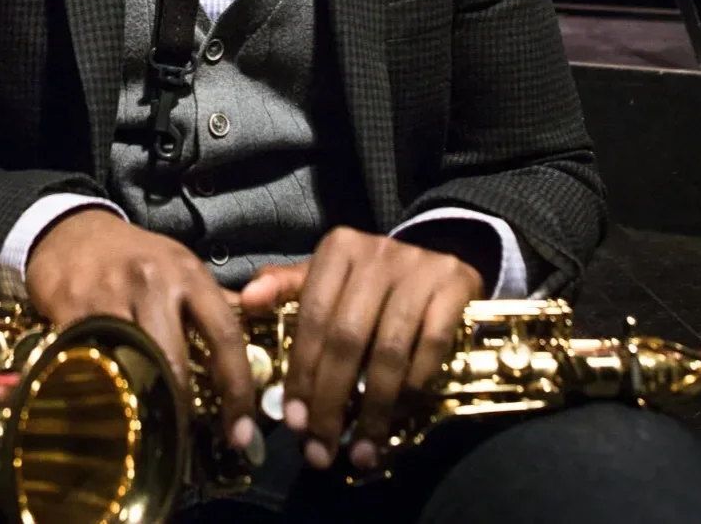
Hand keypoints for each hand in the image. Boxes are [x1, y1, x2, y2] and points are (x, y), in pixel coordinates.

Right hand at [26, 209, 259, 457]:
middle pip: (174, 360)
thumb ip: (215, 304)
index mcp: (188, 274)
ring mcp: (111, 295)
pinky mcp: (73, 310)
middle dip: (182, 407)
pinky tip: (108, 402)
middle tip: (187, 439)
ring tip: (148, 426)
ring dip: (142, 402)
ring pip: (133, 365)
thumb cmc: (136, 256)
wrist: (74, 232)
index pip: (225, 334)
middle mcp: (153, 282)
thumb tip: (254, 348)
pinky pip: (93, 363)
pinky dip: (104, 388)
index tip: (243, 431)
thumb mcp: (180, 266)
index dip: (238, 388)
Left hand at [238, 226, 482, 472]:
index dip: (302, 372)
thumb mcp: (328, 277)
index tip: (294, 422)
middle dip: (331, 400)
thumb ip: (286, 289)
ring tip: (362, 451)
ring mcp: (418, 268)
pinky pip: (430, 346)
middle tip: (321, 448)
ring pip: (389, 350)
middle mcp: (376, 252)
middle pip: (347, 338)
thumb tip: (247, 302)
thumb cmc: (370, 279)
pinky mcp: (454, 285)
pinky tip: (398, 417)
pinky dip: (413, 387)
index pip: (312, 316)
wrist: (440, 258)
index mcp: (338, 249)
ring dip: (373, 410)